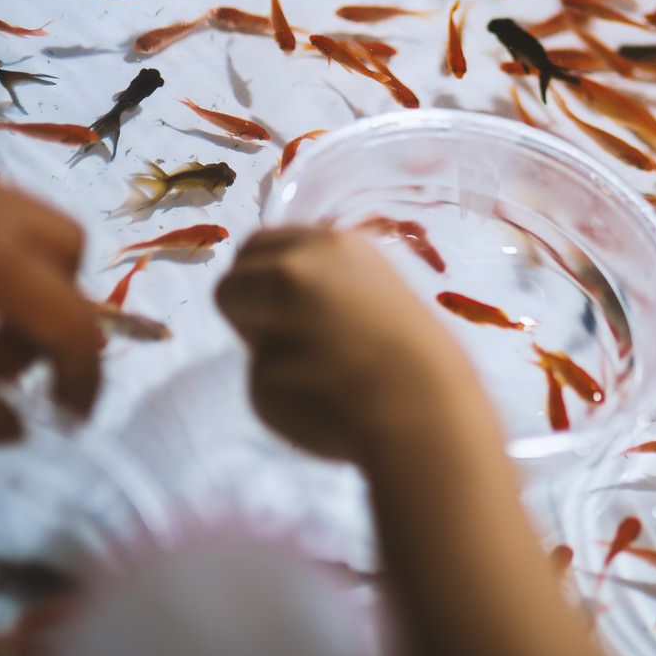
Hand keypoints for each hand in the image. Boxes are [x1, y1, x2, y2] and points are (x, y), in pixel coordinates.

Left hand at [215, 227, 479, 461]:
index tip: (274, 299)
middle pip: (231, 283)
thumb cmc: (418, 355)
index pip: (259, 246)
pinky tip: (327, 402)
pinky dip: (286, 396)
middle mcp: (293, 274)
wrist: (424, 410)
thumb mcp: (375, 288)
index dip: (260, 274)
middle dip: (245, 309)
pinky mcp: (261, 377)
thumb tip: (287, 299)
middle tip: (283, 338)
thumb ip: (327, 285)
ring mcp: (273, 323)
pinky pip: (261, 385)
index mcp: (329, 246)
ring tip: (322, 374)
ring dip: (269, 354)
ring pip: (248, 339)